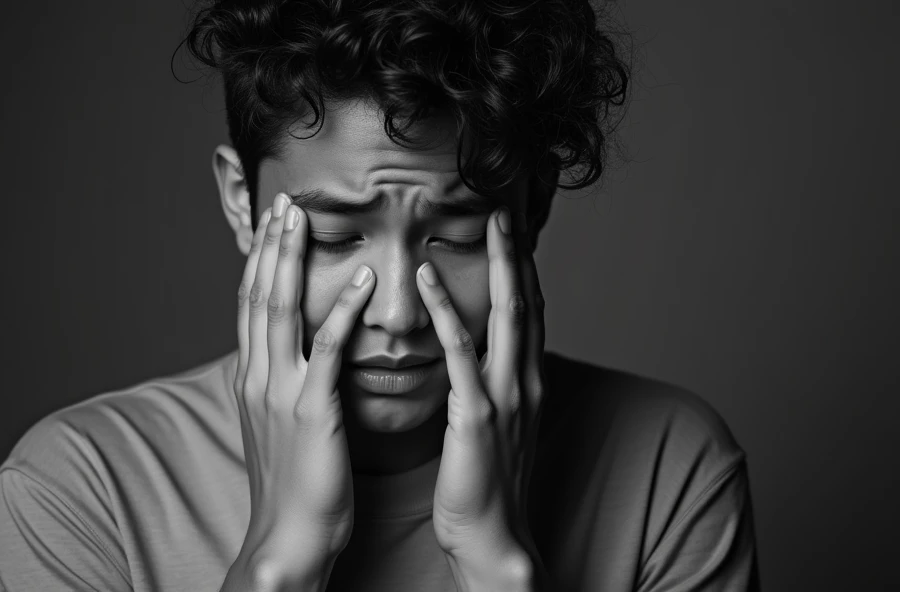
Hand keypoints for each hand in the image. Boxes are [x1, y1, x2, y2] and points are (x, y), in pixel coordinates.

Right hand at [227, 193, 375, 586]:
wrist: (287, 537)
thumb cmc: (294, 486)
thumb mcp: (280, 425)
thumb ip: (283, 385)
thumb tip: (290, 358)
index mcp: (253, 379)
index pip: (252, 306)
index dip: (260, 262)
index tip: (271, 224)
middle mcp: (259, 377)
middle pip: (258, 296)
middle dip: (268, 246)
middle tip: (280, 202)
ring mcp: (281, 391)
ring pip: (280, 310)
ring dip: (289, 260)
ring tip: (299, 218)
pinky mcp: (311, 410)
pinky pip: (327, 348)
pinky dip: (343, 309)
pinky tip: (361, 278)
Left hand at [416, 207, 548, 589]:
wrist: (492, 536)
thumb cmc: (484, 483)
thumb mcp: (494, 425)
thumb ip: (492, 387)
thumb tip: (480, 361)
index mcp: (526, 383)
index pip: (529, 313)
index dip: (523, 270)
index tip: (513, 232)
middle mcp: (524, 381)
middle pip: (527, 302)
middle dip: (519, 254)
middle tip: (508, 209)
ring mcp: (505, 396)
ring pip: (506, 316)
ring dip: (498, 265)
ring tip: (489, 222)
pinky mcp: (479, 414)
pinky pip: (460, 352)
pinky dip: (445, 310)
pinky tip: (427, 277)